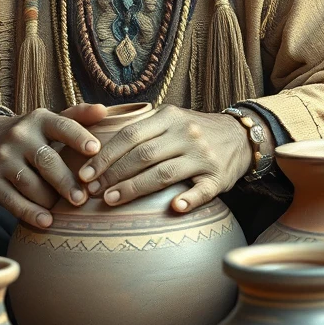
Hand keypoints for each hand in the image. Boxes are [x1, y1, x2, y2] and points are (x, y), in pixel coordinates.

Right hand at [0, 103, 106, 227]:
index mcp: (39, 120)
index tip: (95, 151)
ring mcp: (3, 159)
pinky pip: (12, 201)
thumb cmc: (30, 134)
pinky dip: (30, 213)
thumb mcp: (49, 121)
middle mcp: (19, 137)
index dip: (78, 138)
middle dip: (65, 181)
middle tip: (82, 199)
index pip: (61, 126)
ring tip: (66, 210)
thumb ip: (77, 117)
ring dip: (50, 200)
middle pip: (46, 161)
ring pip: (30, 184)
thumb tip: (103, 111)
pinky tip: (46, 221)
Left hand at [76, 105, 257, 213]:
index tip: (84, 173)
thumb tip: (97, 145)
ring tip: (111, 200)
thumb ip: (141, 128)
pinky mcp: (218, 177)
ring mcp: (203, 155)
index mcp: (168, 117)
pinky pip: (203, 190)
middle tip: (91, 191)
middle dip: (113, 174)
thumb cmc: (193, 131)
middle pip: (142, 155)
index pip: (129, 135)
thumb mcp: (169, 119)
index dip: (105, 155)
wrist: (239, 135)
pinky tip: (174, 208)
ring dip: (134, 188)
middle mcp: (185, 133)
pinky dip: (189, 199)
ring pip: (164, 174)